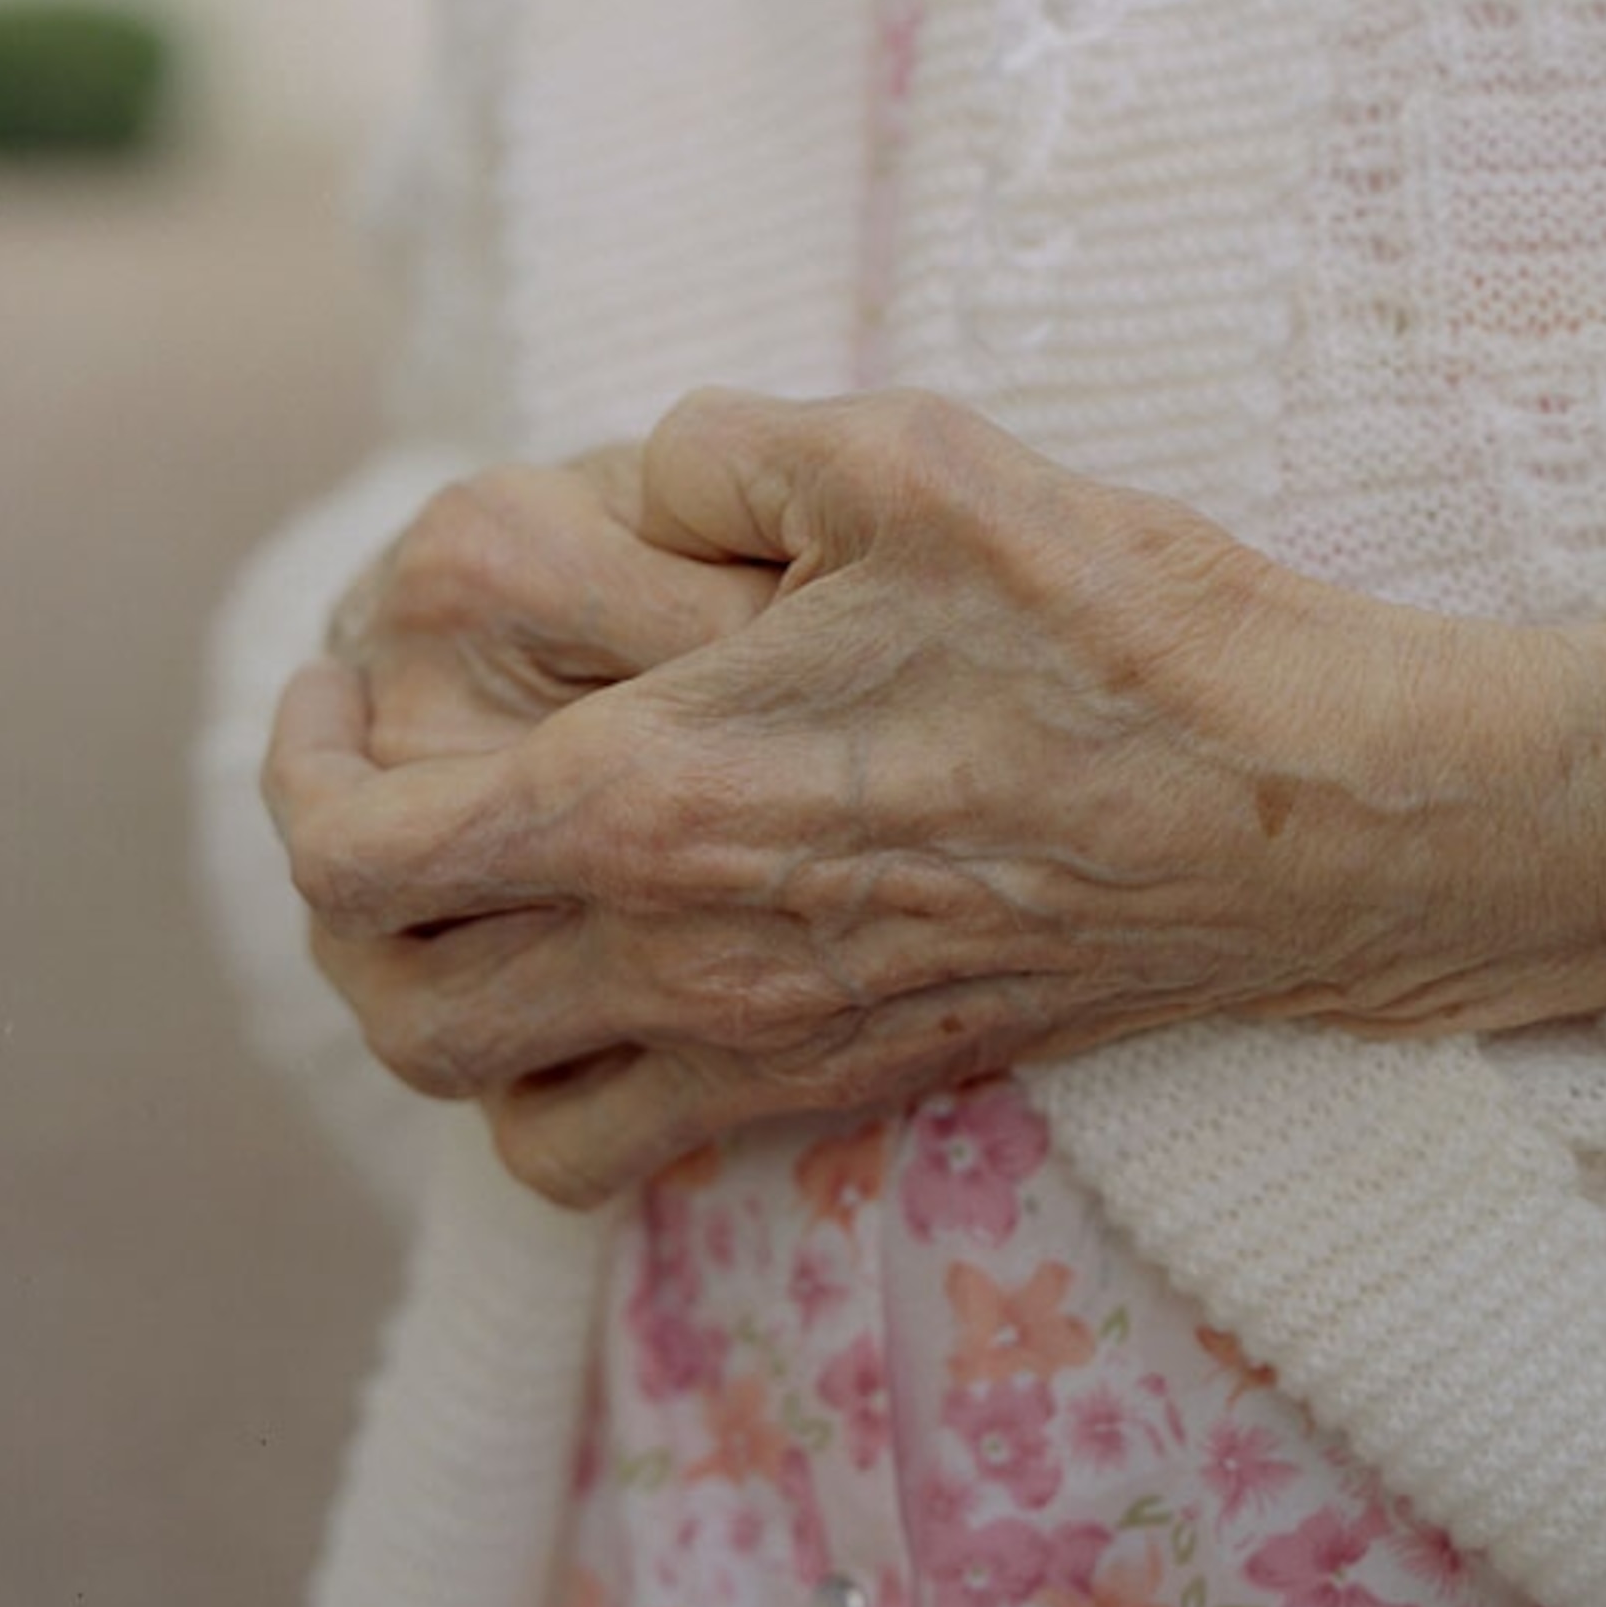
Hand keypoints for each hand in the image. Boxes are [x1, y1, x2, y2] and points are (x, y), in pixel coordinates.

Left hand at [266, 389, 1605, 1207]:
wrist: (1308, 817)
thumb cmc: (1120, 628)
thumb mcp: (910, 457)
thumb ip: (721, 447)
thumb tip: (641, 477)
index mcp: (659, 793)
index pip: (362, 849)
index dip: (297, 772)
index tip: (325, 697)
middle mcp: (681, 951)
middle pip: (393, 996)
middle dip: (340, 892)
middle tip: (381, 786)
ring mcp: (764, 1045)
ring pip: (485, 1104)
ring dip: (438, 1006)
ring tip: (481, 899)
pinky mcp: (846, 1086)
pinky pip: (618, 1159)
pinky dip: (561, 1096)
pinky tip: (617, 980)